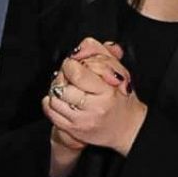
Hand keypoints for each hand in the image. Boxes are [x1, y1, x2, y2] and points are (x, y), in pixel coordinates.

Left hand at [42, 36, 147, 155]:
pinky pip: (50, 111)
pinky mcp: (72, 130)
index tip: (75, 64)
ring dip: (57, 89)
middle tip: (71, 76)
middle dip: (63, 76)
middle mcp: (94, 108)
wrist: (127, 128)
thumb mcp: (117, 71)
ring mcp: (81, 121)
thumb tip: (83, 45)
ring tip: (68, 88)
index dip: (71, 64)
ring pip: (54, 97)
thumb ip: (100, 53)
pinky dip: (51, 102)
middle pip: (63, 85)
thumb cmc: (121, 97)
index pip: (77, 73)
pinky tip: (62, 99)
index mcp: (107, 92)